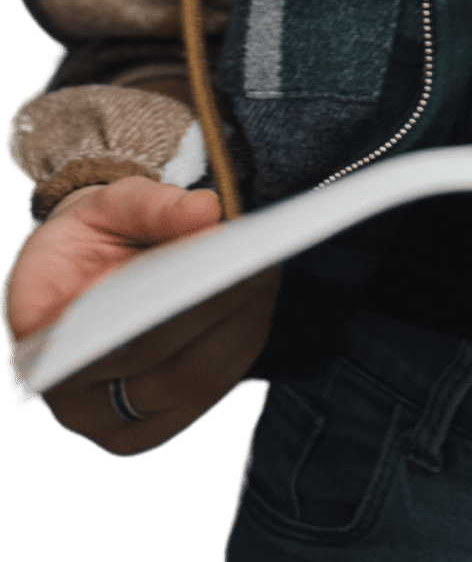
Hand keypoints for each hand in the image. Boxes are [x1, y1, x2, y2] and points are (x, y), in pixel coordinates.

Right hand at [3, 176, 278, 455]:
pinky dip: (241, 345)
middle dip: (220, 318)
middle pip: (162, 374)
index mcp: (42, 349)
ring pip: (192, 386)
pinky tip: (261, 302)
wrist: (78, 269)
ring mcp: (114, 425)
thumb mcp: (107, 204)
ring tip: (270, 274)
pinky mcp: (153, 426)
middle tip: (262, 266)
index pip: (113, 346)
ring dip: (240, 331)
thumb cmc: (89, 238)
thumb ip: (151, 206)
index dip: (174, 315)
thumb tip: (208, 211)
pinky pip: (207, 391)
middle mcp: (74, 404)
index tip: (222, 270)